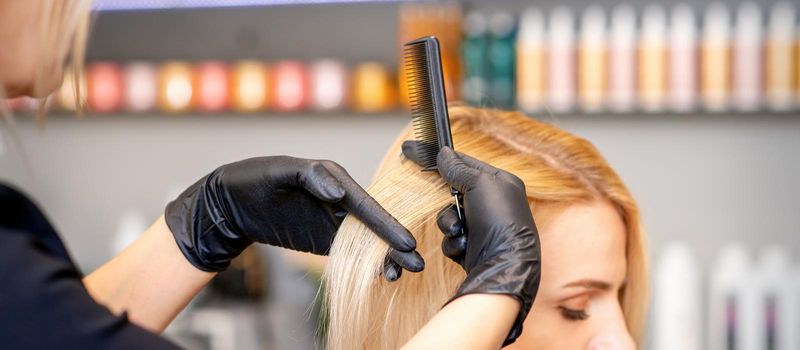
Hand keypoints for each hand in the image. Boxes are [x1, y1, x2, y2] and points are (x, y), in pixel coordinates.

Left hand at [165, 156, 423, 279]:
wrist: (229, 203)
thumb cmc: (252, 180)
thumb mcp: (277, 172)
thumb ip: (309, 176)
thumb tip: (337, 192)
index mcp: (334, 178)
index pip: (365, 204)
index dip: (385, 224)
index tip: (404, 241)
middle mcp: (339, 198)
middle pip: (373, 225)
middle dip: (394, 245)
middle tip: (415, 264)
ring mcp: (332, 219)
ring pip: (366, 241)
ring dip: (384, 258)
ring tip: (400, 276)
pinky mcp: (324, 237)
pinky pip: (350, 252)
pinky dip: (367, 264)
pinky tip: (380, 277)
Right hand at [403, 141, 540, 345]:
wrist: (504, 264)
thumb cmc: (498, 219)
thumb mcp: (479, 184)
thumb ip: (458, 168)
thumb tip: (443, 152)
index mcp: (501, 183)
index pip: (467, 164)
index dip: (443, 159)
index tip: (415, 151)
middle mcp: (493, 204)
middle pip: (454, 193)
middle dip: (449, 205)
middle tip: (454, 209)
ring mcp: (483, 226)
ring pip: (450, 217)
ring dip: (450, 225)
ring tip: (460, 233)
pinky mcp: (473, 247)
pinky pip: (451, 238)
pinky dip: (454, 242)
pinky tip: (465, 248)